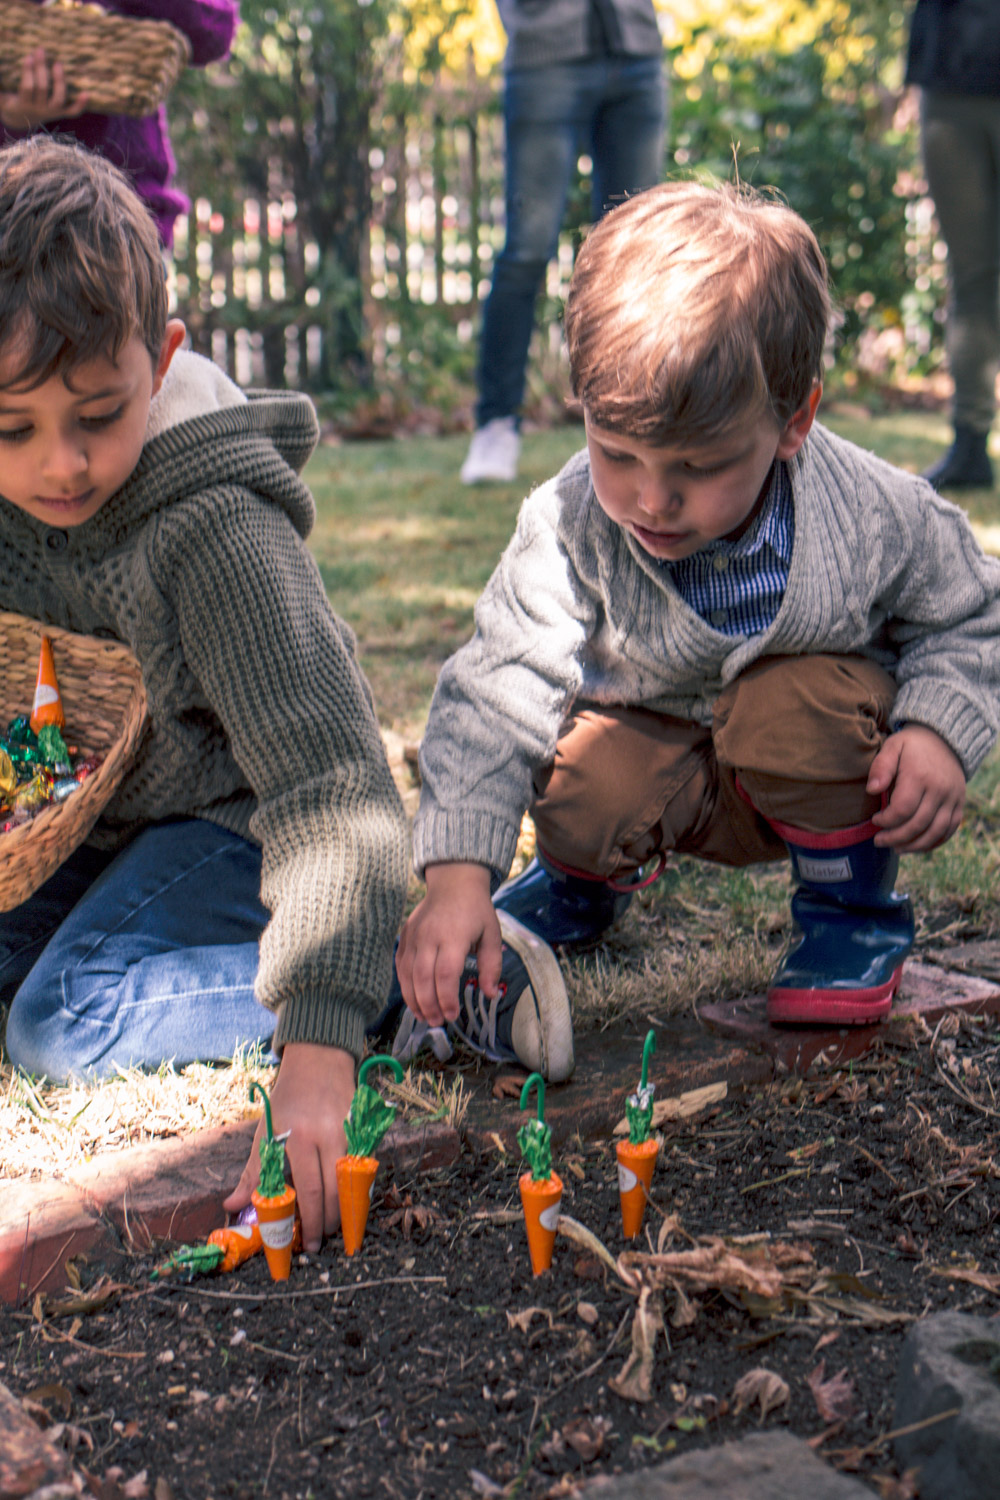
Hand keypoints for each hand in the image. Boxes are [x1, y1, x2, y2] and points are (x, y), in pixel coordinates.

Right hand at [0, 49, 88, 128]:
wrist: (20, 120)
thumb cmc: (10, 101)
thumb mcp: (2, 96)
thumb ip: (0, 86)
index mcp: (23, 104)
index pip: (27, 88)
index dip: (28, 73)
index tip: (28, 57)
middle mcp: (39, 109)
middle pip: (42, 89)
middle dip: (41, 69)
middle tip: (40, 51)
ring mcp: (51, 112)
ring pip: (58, 98)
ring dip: (59, 81)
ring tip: (58, 63)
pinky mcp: (60, 114)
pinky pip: (72, 112)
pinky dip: (80, 104)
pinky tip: (86, 93)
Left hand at [223, 1042, 355, 1252]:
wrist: (318, 1061)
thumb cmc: (287, 1101)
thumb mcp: (265, 1132)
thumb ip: (252, 1172)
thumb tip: (232, 1207)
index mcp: (295, 1137)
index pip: (304, 1191)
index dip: (305, 1222)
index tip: (302, 1243)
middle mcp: (324, 1135)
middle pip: (331, 1192)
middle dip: (325, 1223)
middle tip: (319, 1242)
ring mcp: (348, 1131)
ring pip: (351, 1183)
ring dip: (344, 1211)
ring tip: (334, 1228)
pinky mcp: (365, 1129)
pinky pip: (364, 1168)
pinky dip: (358, 1189)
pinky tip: (349, 1202)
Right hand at [395, 862, 500, 1027]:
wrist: (454, 882)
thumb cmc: (476, 911)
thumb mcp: (492, 935)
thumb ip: (491, 966)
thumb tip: (490, 995)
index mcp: (454, 935)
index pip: (446, 973)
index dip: (446, 998)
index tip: (452, 1015)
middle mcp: (430, 936)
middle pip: (423, 977)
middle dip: (429, 1004)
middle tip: (438, 1022)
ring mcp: (414, 935)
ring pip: (408, 974)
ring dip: (414, 999)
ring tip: (425, 1017)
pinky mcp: (405, 935)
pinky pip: (400, 965)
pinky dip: (405, 985)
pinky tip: (413, 1000)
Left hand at [867, 724, 964, 852]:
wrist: (945, 740)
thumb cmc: (911, 746)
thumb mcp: (893, 747)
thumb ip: (881, 766)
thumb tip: (872, 789)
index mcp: (920, 776)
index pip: (902, 809)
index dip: (886, 820)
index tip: (875, 820)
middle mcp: (939, 790)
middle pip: (918, 824)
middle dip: (896, 837)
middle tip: (879, 841)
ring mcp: (952, 799)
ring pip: (935, 832)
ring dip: (914, 845)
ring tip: (896, 848)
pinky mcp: (959, 805)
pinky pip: (949, 830)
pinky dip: (933, 843)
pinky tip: (916, 846)